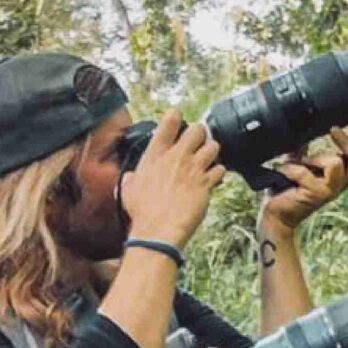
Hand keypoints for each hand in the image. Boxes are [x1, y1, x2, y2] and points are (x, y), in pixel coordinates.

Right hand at [118, 109, 224, 247]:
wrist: (157, 230)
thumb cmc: (142, 212)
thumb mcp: (127, 190)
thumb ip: (132, 177)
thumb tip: (131, 177)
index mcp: (155, 154)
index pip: (169, 121)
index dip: (176, 116)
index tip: (177, 119)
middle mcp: (176, 157)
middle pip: (197, 129)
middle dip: (199, 134)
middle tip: (197, 143)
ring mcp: (193, 168)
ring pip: (213, 146)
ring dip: (211, 152)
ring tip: (206, 160)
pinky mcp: (206, 183)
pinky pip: (220, 169)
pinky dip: (218, 172)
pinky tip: (212, 178)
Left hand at [260, 122, 347, 233]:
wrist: (276, 214)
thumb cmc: (287, 188)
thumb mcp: (297, 162)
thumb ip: (304, 147)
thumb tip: (303, 125)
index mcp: (339, 173)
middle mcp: (340, 182)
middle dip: (347, 140)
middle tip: (333, 129)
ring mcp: (331, 191)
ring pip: (336, 162)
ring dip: (316, 157)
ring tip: (300, 163)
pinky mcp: (317, 195)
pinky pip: (307, 172)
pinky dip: (292, 168)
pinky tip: (283, 170)